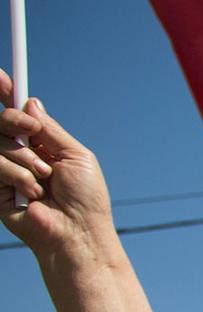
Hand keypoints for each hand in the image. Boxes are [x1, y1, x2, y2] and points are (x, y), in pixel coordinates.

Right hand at [0, 77, 115, 268]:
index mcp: (40, 144)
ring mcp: (3, 171)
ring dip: (25, 159)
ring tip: (44, 179)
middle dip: (13, 121)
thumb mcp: (75, 156)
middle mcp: (18, 154)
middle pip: (1, 121)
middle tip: (30, 131)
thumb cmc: (85, 198)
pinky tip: (32, 193)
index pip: (16, 114)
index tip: (2, 79)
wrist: (77, 232)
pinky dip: (17, 175)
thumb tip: (30, 102)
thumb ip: (50, 129)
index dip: (5, 93)